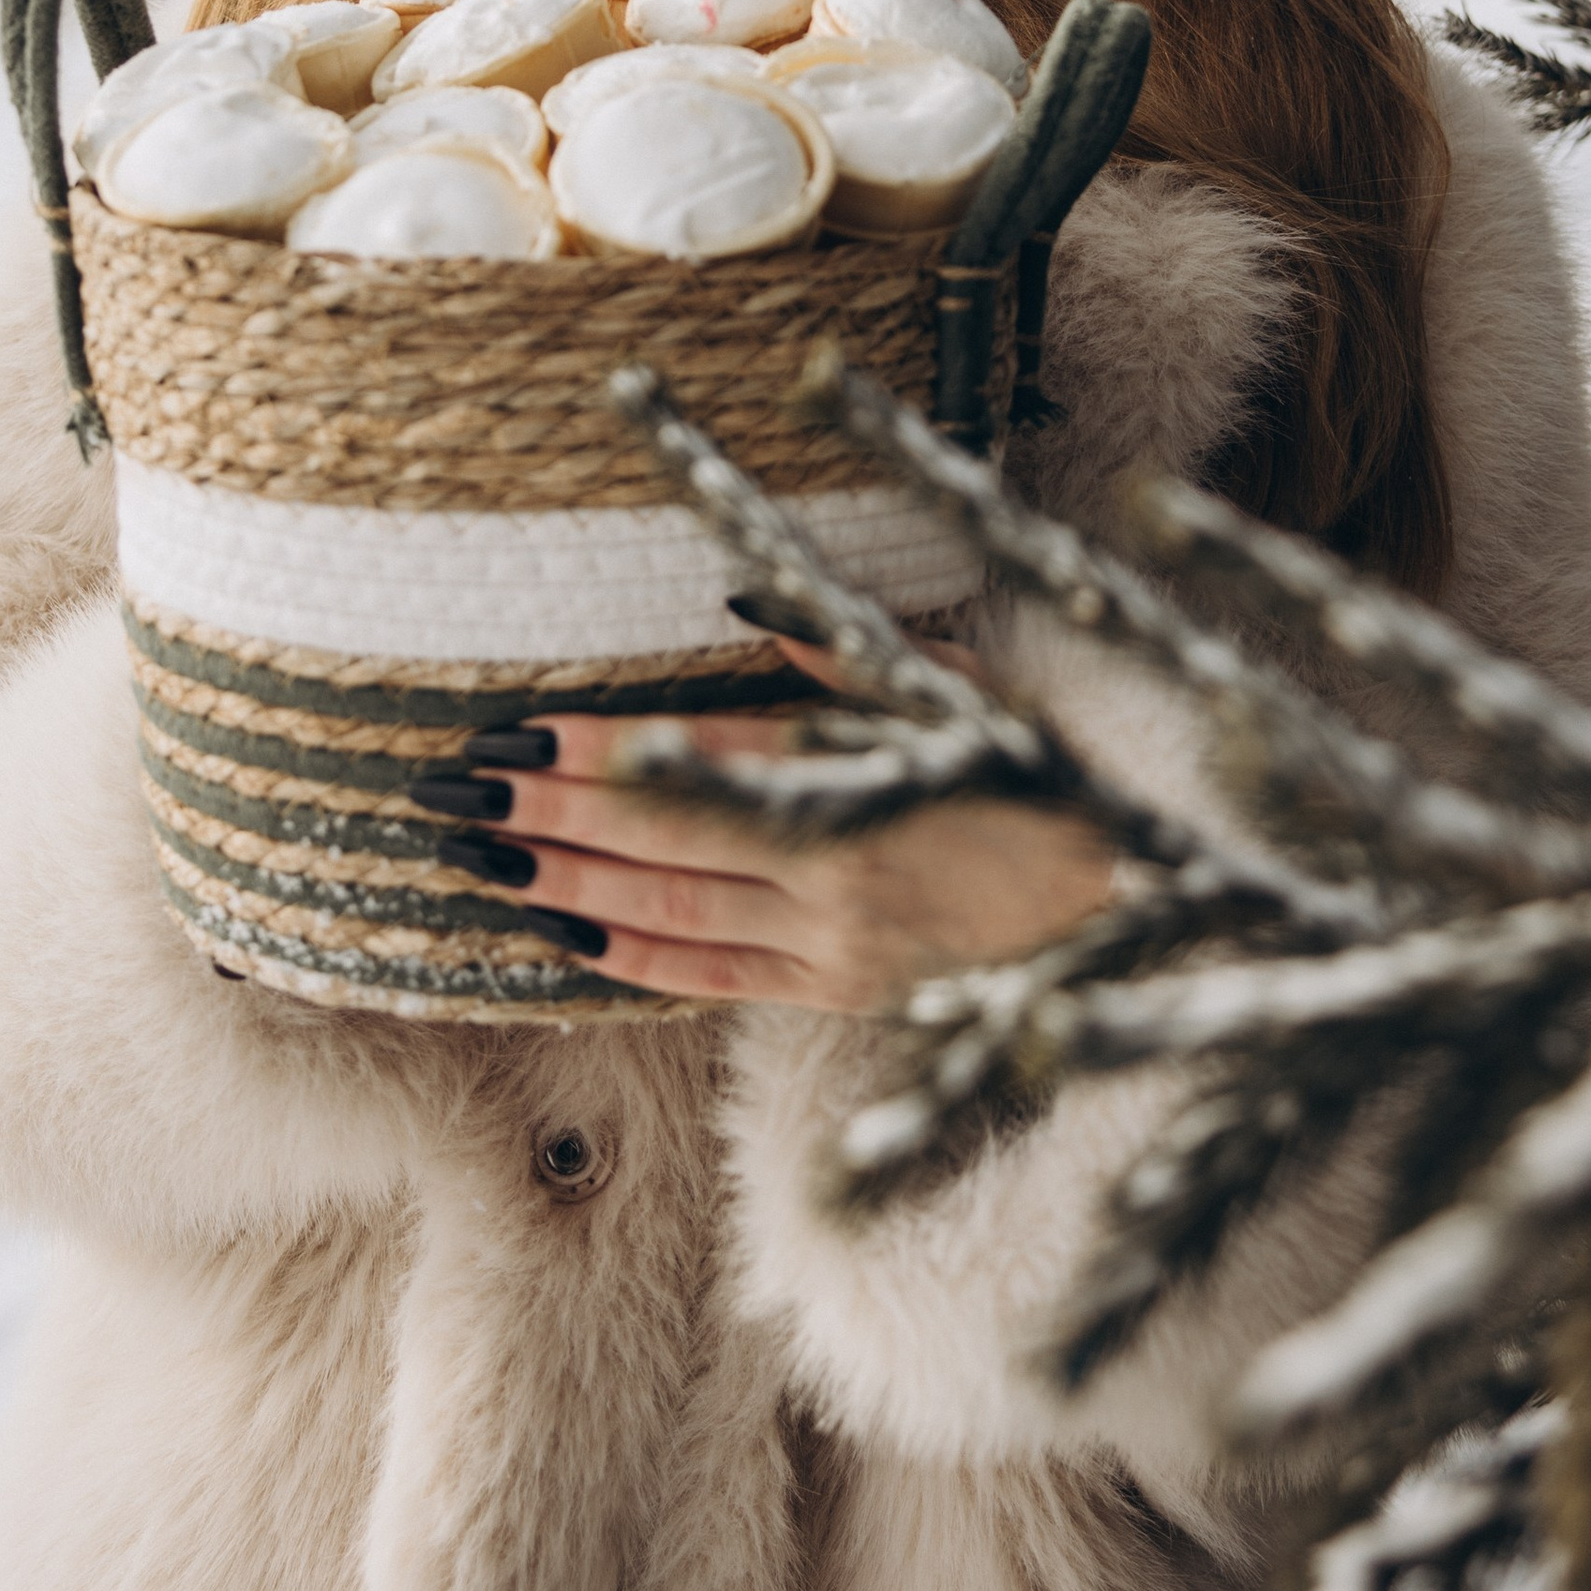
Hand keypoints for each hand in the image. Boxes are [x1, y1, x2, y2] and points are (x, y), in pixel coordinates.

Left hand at [410, 643, 1115, 1012]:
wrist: (1135, 896)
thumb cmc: (1045, 767)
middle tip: (455, 797)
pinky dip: (635, 961)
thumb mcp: (953, 687)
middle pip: (660, 838)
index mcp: (858, 776)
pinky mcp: (842, 990)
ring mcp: (831, 939)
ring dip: (566, 887)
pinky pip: (717, 979)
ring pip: (669, 913)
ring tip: (481, 862)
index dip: (598, 750)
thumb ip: (843, 650)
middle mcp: (831, 863)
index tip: (516, 734)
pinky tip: (565, 939)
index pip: (694, 760)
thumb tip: (739, 599)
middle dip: (550, 817)